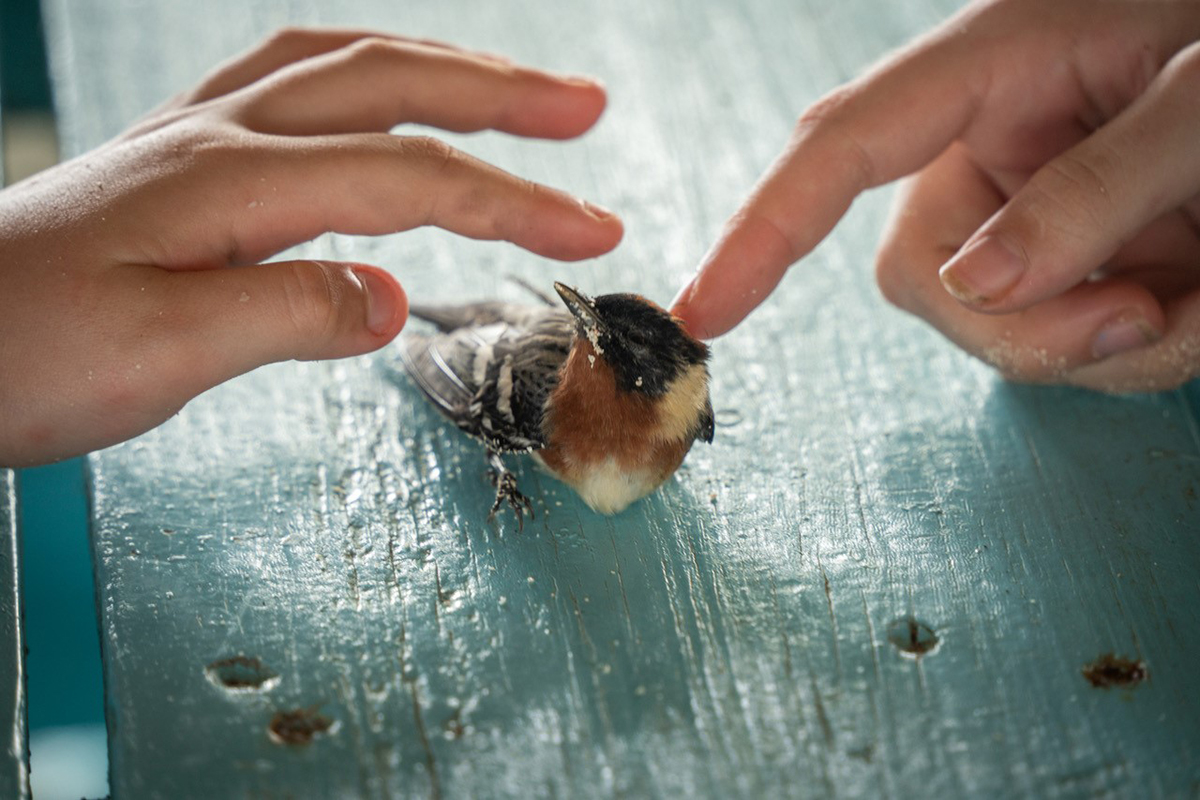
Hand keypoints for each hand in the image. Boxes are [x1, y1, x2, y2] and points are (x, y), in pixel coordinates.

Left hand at [0, 28, 622, 465]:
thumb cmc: (21, 354)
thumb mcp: (159, 354)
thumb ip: (287, 314)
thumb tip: (392, 301)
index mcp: (228, 181)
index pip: (409, 178)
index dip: (515, 201)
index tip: (593, 229)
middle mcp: (218, 135)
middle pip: (390, 83)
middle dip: (502, 95)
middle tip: (585, 108)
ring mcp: (196, 135)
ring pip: (342, 65)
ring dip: (440, 66)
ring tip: (512, 87)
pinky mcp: (180, 157)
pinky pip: (291, 80)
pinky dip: (364, 74)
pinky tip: (381, 92)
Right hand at [671, 0, 1199, 391]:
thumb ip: (1092, 189)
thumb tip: (976, 286)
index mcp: (992, 68)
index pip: (840, 151)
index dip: (763, 230)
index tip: (703, 311)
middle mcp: (992, 148)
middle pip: (921, 279)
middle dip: (1022, 332)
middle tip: (1142, 318)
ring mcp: (1031, 216)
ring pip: (995, 332)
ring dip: (1101, 350)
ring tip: (1199, 295)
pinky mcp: (1077, 267)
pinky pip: (1070, 350)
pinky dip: (1144, 353)